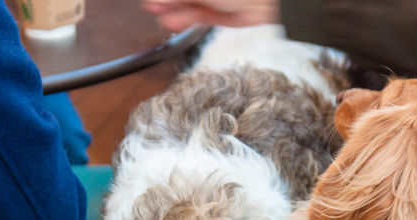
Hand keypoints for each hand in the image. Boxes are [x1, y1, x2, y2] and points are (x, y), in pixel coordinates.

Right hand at [143, 0, 279, 31]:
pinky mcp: (220, 14)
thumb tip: (156, 0)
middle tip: (150, 6)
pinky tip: (170, 21)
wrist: (266, 3)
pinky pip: (198, 16)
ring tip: (156, 14)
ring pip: (189, 4)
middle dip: (167, 1)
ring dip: (172, 10)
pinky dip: (184, 20)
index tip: (152, 2)